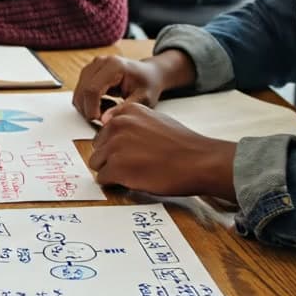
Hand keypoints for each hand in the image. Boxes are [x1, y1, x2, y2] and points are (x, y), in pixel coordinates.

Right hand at [72, 50, 194, 123]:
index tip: (99, 121)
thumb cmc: (148, 84)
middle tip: (104, 119)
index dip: (91, 108)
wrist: (150, 73)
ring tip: (108, 109)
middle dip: (89, 110)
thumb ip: (123, 109)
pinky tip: (104, 104)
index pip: (92, 89)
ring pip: (79, 92)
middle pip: (82, 91)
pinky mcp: (89, 71)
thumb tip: (104, 121)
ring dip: (88, 106)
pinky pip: (80, 91)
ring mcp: (93, 65)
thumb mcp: (142, 100)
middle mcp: (100, 62)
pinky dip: (88, 102)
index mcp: (114, 66)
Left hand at [88, 102, 236, 199]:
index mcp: (127, 111)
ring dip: (112, 171)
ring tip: (136, 172)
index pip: (105, 130)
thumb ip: (133, 123)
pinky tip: (135, 180)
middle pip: (99, 147)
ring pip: (97, 163)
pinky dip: (115, 183)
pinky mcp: (115, 167)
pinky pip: (102, 179)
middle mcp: (117, 124)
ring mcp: (115, 145)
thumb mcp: (156, 120)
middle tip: (134, 164)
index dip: (116, 145)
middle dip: (111, 158)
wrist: (198, 161)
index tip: (130, 151)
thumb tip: (117, 133)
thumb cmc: (182, 145)